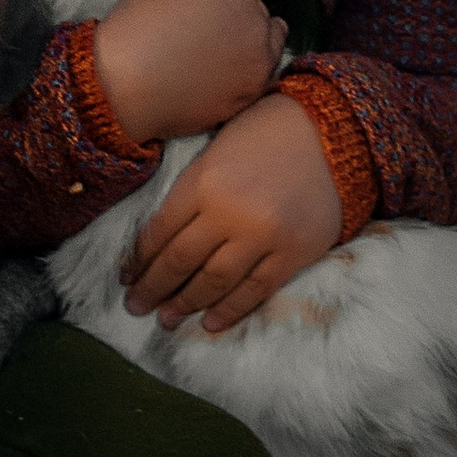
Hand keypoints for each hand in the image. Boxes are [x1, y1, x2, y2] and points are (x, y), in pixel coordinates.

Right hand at [91, 0, 283, 144]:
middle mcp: (256, 25)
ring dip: (252, 38)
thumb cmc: (133, 32)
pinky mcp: (252, 94)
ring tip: (223, 47)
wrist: (123, 94)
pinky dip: (250, 67)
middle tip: (205, 24)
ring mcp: (258, 63)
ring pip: (270, 41)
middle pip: (254, 8)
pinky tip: (227, 71)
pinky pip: (262, 73)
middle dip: (234, 10)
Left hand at [122, 93, 342, 333]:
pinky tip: (210, 323)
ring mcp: (262, 237)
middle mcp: (228, 213)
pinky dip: (230, 310)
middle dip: (154, 287)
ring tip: (165, 319)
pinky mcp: (292, 253)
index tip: (126, 278)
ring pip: (214, 281)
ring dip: (186, 303)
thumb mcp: (214, 152)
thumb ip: (190, 192)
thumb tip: (160, 238)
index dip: (139, 260)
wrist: (329, 134)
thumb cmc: (264, 134)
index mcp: (202, 183)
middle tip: (135, 307)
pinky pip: (255, 289)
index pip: (160, 232)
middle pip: (180, 261)